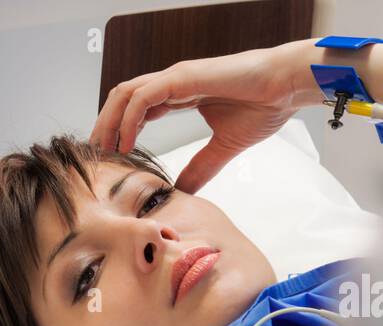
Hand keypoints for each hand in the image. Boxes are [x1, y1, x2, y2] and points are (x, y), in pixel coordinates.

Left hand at [92, 40, 314, 192]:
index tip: (109, 160)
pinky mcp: (183, 77)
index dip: (118, 132)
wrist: (287, 87)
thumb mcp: (224, 147)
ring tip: (103, 152)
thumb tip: (183, 191)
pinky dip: (128, 121)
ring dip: (108, 123)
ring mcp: (176, 77)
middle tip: (96, 158)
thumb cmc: (264, 106)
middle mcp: (172, 83)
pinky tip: (125, 144)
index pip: (135, 109)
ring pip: (125, 94)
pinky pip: (142, 97)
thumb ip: (201, 167)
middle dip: (104, 127)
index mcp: (179, 94)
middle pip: (122, 99)